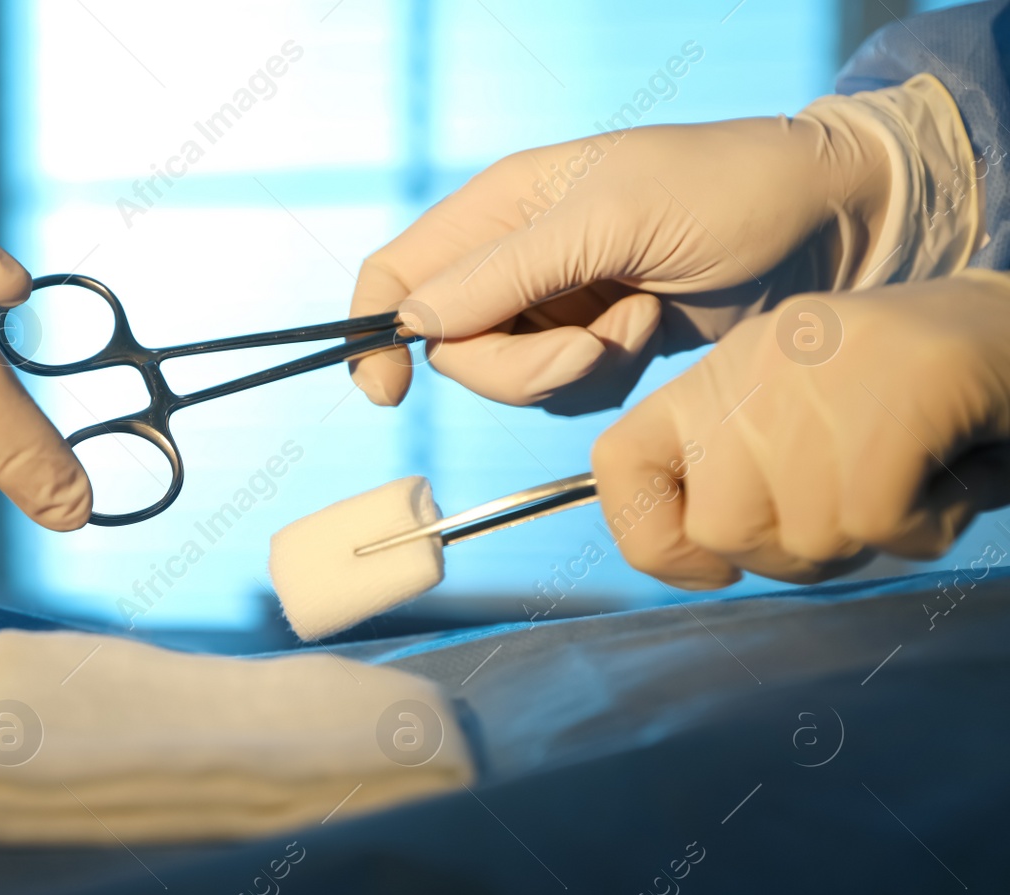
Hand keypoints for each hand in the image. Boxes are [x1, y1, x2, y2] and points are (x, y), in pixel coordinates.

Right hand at [349, 76, 978, 414]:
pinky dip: (607, 377)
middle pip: (453, 347)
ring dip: (576, 370)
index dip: (376, 332)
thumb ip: (506, 272)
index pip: (397, 272)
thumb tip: (415, 323)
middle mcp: (515, 255)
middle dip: (518, 365)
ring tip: (643, 320)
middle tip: (593, 347)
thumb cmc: (727, 191)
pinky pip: (565, 393)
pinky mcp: (598, 339)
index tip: (391, 390)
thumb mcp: (610, 220)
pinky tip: (655, 329)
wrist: (828, 222)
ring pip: (510, 378)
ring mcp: (555, 302)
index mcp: (499, 206)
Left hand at [591, 271, 1009, 588]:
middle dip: (792, 555)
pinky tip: (948, 477)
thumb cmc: (908, 397)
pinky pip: (876, 526)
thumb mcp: (794, 423)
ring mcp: (816, 383)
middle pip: (722, 530)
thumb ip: (735, 478)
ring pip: (804, 538)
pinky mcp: (890, 402)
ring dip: (869, 539)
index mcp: (716, 379)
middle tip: (856, 514)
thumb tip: (699, 559)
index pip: (617, 463)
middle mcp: (751, 374)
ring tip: (911, 477)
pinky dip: (924, 528)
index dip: (651, 537)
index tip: (710, 561)